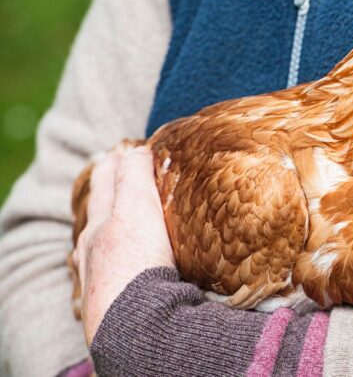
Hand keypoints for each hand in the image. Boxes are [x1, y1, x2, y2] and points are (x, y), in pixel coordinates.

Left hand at [72, 146, 175, 345]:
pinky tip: (116, 272)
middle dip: (105, 196)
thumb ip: (134, 176)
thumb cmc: (136, 261)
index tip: (121, 152)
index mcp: (101, 223)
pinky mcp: (111, 305)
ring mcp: (99, 279)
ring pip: (95, 248)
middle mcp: (93, 250)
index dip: (115, 165)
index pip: (107, 184)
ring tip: (111, 227)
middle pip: (97, 216)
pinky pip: (106, 278)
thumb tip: (135, 151)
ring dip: (103, 233)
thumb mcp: (137, 207)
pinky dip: (110, 266)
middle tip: (113, 180)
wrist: (135, 324)